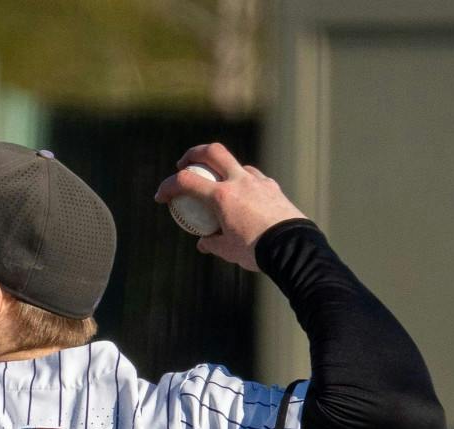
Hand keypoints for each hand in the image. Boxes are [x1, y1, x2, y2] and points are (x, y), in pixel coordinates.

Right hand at [153, 142, 307, 272]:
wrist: (292, 249)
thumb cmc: (257, 251)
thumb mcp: (228, 251)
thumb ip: (212, 243)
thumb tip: (203, 242)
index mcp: (222, 196)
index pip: (186, 181)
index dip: (168, 186)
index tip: (161, 197)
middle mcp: (240, 182)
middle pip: (213, 151)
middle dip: (194, 153)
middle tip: (185, 163)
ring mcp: (259, 181)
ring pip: (237, 164)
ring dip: (223, 170)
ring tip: (219, 186)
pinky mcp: (273, 188)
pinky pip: (255, 179)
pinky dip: (244, 183)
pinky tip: (245, 198)